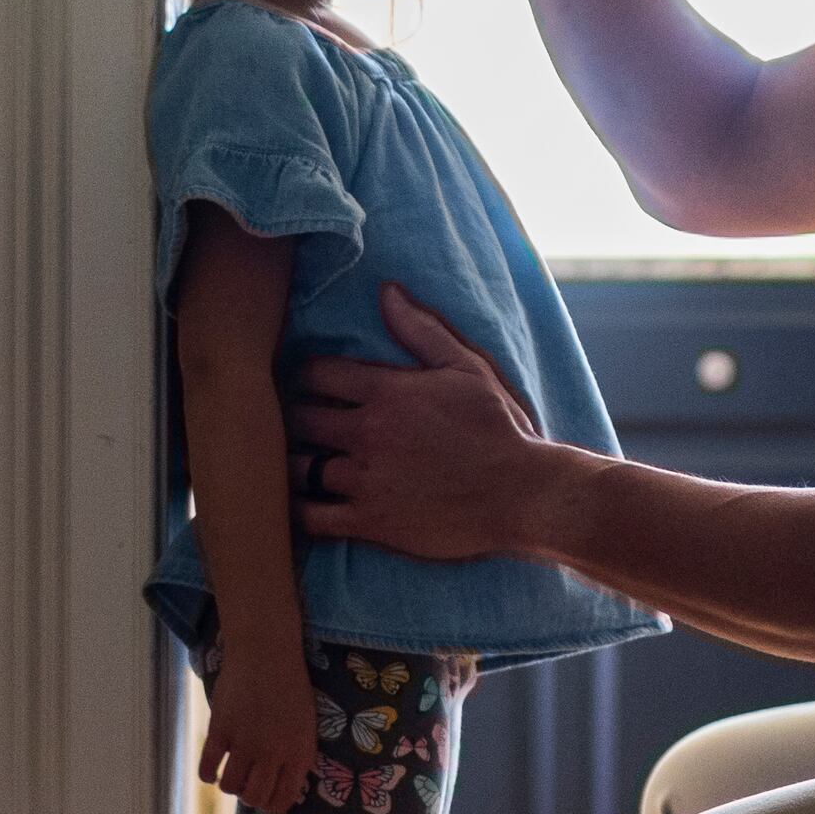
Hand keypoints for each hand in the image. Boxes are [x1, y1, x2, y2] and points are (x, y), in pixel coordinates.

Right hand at [199, 644, 318, 813]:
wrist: (266, 654)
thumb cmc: (290, 687)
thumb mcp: (306, 726)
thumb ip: (295, 756)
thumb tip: (281, 785)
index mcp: (299, 754)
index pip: (283, 799)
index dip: (272, 806)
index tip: (266, 800)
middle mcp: (272, 753)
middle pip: (255, 797)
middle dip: (250, 798)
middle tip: (247, 787)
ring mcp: (245, 742)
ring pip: (230, 786)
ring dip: (230, 785)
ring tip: (231, 775)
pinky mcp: (220, 730)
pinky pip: (208, 766)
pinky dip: (207, 774)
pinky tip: (211, 771)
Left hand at [292, 284, 552, 562]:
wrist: (522, 494)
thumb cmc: (498, 428)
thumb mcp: (466, 369)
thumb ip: (422, 330)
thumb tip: (387, 291)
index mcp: (387, 392)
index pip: (316, 373)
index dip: (306, 376)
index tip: (309, 384)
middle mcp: (367, 433)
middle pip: (298, 418)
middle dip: (294, 418)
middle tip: (299, 423)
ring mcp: (365, 480)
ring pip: (297, 468)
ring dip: (292, 464)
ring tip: (297, 463)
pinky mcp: (369, 521)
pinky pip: (310, 518)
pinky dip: (298, 511)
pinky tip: (300, 505)